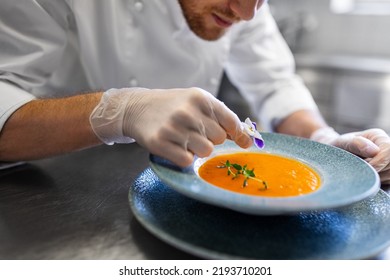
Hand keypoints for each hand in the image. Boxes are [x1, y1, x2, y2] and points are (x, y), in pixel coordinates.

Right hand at [90, 87, 252, 166]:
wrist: (138, 108)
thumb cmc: (173, 106)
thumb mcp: (197, 102)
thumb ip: (221, 117)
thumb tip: (247, 139)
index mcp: (201, 98)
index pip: (232, 122)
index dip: (237, 134)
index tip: (240, 141)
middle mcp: (188, 111)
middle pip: (219, 139)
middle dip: (211, 139)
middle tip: (196, 133)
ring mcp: (174, 127)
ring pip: (206, 151)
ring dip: (199, 150)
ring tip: (185, 140)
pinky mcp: (160, 143)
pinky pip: (187, 160)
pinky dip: (185, 157)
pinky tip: (176, 147)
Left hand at [311, 127, 389, 183]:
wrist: (333, 156)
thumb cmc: (336, 147)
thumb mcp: (341, 143)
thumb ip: (355, 144)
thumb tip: (374, 151)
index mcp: (377, 136)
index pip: (389, 151)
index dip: (379, 162)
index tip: (365, 166)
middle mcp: (386, 147)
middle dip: (378, 171)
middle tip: (361, 169)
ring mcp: (388, 160)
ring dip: (378, 178)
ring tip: (362, 171)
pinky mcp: (387, 172)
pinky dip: (380, 182)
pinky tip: (367, 177)